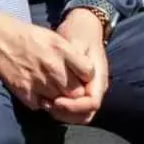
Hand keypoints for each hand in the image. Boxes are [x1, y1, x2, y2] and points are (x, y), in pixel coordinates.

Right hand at [0, 0, 94, 108]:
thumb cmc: (25, 35)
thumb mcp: (52, 37)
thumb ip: (69, 55)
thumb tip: (84, 73)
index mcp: (62, 49)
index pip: (88, 72)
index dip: (85, 76)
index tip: (80, 76)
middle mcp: (53, 66)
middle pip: (76, 91)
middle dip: (74, 92)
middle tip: (66, 87)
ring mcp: (39, 80)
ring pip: (60, 101)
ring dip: (57, 99)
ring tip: (50, 89)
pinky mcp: (24, 91)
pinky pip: (40, 106)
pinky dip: (40, 103)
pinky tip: (36, 93)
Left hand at [46, 9, 109, 123]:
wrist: (83, 27)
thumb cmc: (79, 32)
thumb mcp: (76, 42)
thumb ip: (74, 60)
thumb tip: (70, 78)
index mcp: (98, 77)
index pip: (92, 103)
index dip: (74, 106)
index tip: (56, 101)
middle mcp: (96, 88)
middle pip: (85, 114)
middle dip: (66, 114)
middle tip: (47, 105)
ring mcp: (88, 91)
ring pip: (79, 116)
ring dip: (62, 114)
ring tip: (45, 104)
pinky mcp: (79, 91)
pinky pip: (72, 109)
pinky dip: (60, 110)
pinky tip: (46, 101)